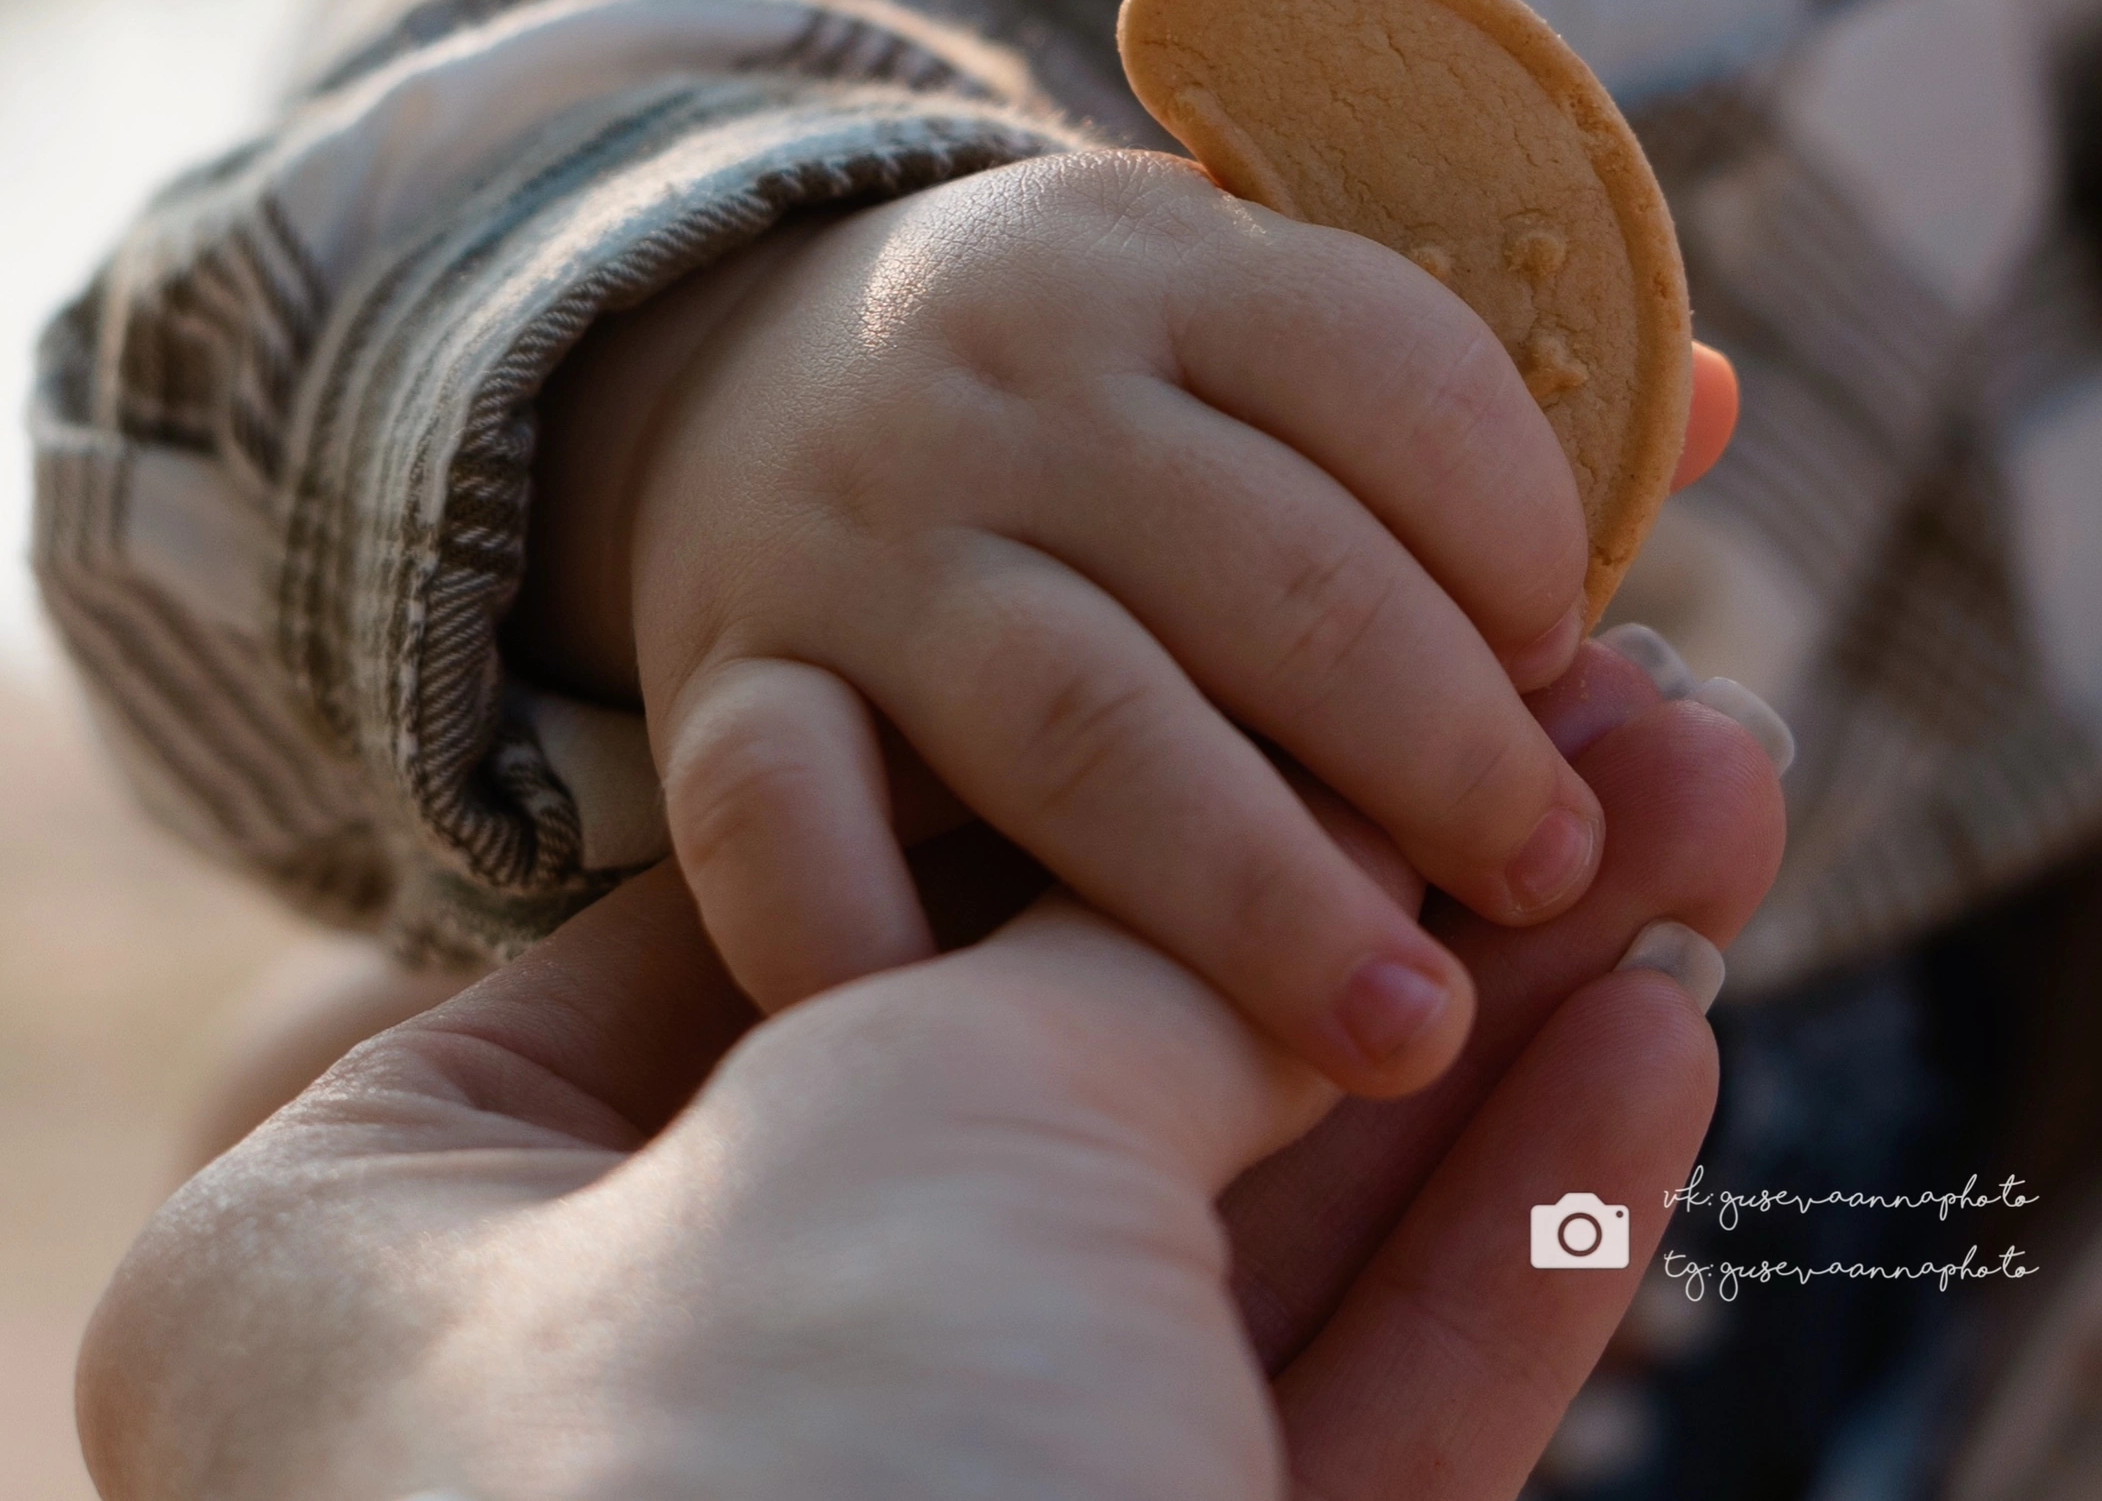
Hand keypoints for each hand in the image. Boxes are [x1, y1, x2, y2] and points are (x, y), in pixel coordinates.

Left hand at [76, 646, 1785, 1500]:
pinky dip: (1482, 1263)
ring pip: (1208, 1259)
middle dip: (1351, 908)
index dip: (1100, 788)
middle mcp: (615, 1403)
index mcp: (402, 1248)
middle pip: (1046, 1081)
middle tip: (1598, 735)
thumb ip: (1105, 970)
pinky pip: (1297, 1433)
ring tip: (1699, 837)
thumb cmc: (775, 1473)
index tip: (1319, 680)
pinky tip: (1650, 1068)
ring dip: (1477, 1056)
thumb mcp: (910, 1120)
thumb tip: (1307, 870)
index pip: (796, 920)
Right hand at [525, 149, 1630, 1095]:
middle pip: (1268, 569)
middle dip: (1441, 743)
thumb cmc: (1078, 389)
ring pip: (1077, 718)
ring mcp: (856, 542)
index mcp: (1163, 267)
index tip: (1582, 662)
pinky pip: (770, 818)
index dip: (1520, 527)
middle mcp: (1002, 389)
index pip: (1388, 365)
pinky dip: (869, 936)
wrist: (744, 374)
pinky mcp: (727, 677)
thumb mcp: (1238, 315)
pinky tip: (1003, 1048)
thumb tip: (1710, 410)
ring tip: (1400, 1029)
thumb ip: (1452, 385)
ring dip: (1259, 887)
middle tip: (1550, 877)